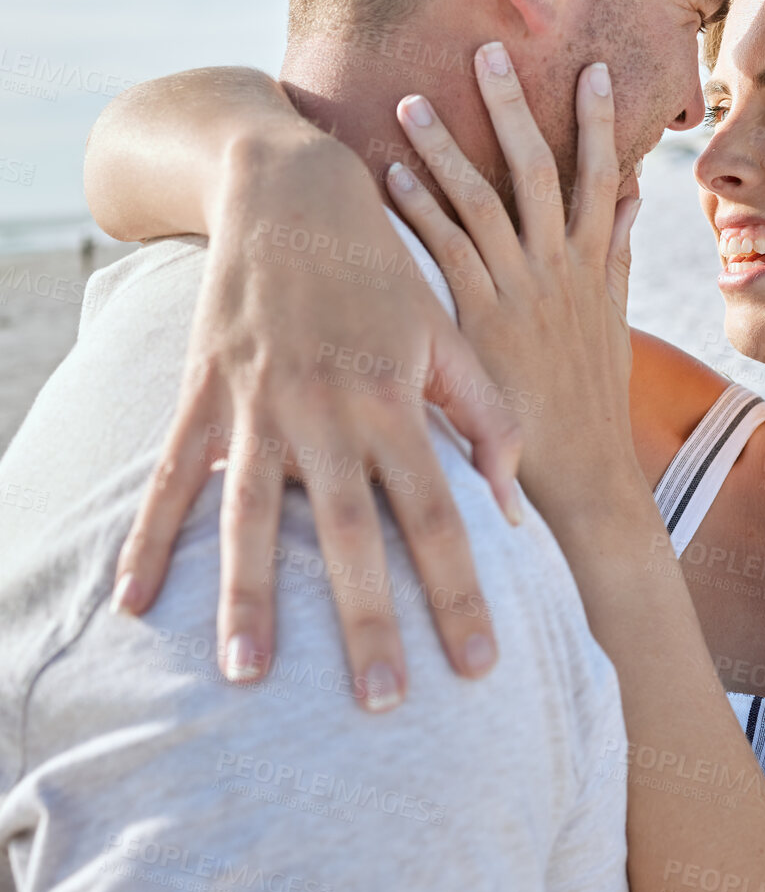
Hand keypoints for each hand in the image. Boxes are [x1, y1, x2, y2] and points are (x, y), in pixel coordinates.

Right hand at [110, 130, 523, 704]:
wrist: (287, 188)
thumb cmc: (380, 271)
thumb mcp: (445, 331)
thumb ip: (483, 414)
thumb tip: (506, 505)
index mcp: (395, 400)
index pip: (439, 517)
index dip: (461, 594)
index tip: (481, 667)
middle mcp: (328, 410)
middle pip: (351, 533)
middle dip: (368, 622)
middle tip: (383, 703)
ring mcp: (257, 403)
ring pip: (252, 516)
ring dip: (248, 599)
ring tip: (248, 677)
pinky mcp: (203, 392)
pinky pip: (170, 477)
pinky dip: (149, 539)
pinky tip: (131, 602)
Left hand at [386, 41, 641, 524]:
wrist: (585, 472)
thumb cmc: (592, 399)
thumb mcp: (614, 320)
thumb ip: (616, 252)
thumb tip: (632, 193)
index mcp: (593, 265)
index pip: (601, 176)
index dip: (599, 122)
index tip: (593, 69)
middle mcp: (559, 270)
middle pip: (537, 170)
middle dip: (514, 109)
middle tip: (487, 51)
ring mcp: (519, 295)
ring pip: (483, 203)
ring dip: (446, 149)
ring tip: (410, 102)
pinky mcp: (479, 324)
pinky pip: (446, 255)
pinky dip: (419, 213)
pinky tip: (390, 179)